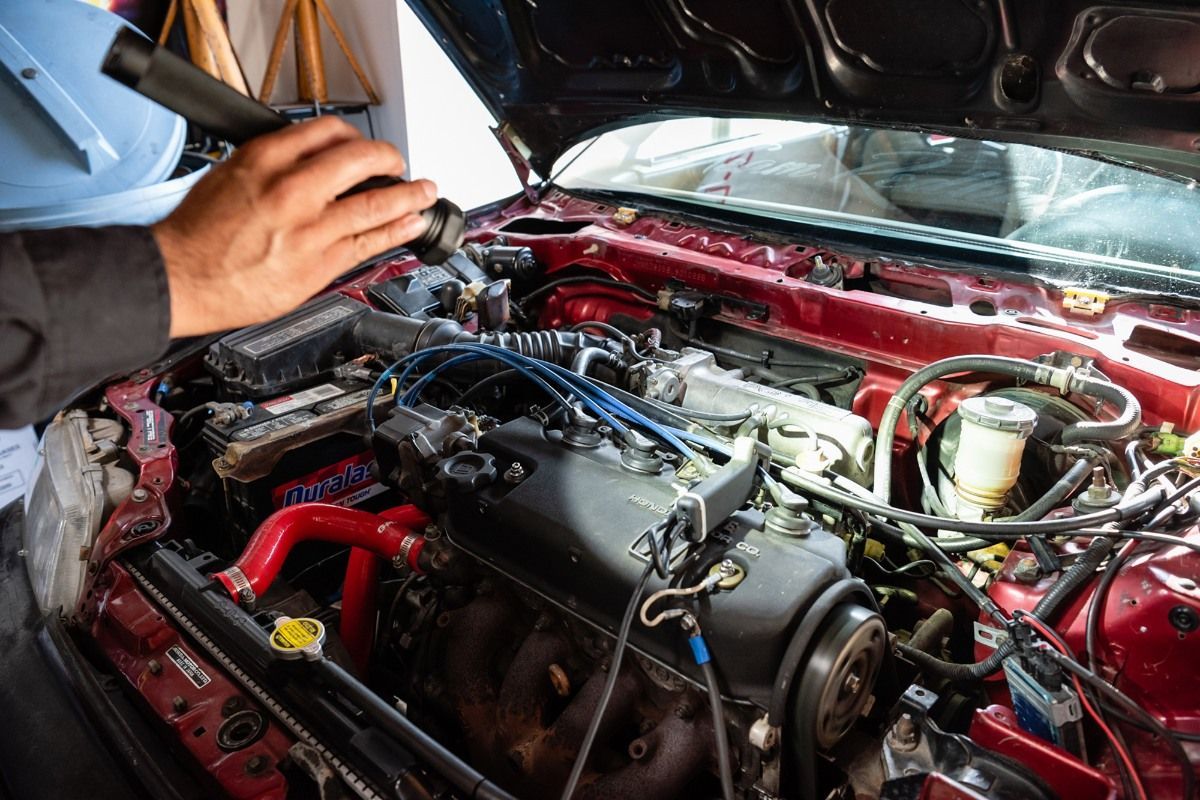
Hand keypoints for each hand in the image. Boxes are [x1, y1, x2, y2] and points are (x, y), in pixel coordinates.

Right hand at [153, 116, 436, 337]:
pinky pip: (367, 243)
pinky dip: (395, 230)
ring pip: (374, 204)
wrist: (179, 277)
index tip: (364, 147)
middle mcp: (292, 189)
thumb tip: (308, 162)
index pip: (328, 132)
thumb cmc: (196, 234)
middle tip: (400, 163)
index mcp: (265, 159)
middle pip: (360, 161)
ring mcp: (309, 228)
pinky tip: (410, 224)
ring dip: (408, 196)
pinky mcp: (318, 264)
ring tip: (424, 192)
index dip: (355, 138)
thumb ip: (273, 167)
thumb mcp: (228, 176)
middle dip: (389, 159)